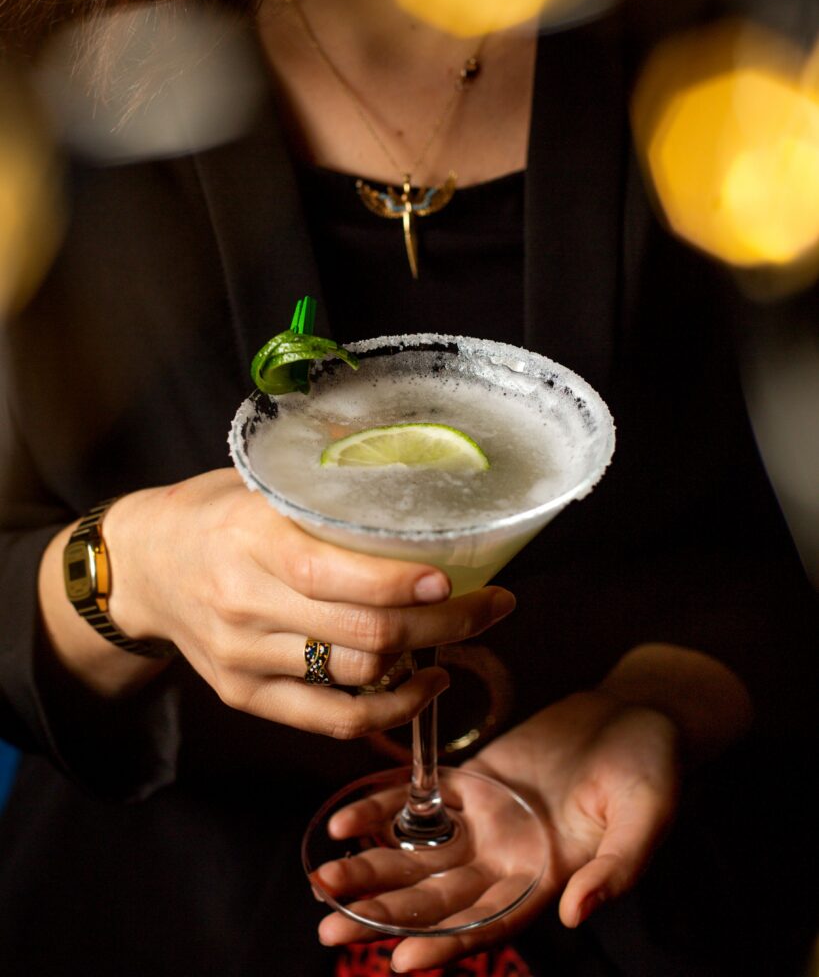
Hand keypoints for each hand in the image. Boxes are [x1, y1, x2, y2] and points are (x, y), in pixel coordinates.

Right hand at [103, 468, 514, 735]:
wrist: (143, 566)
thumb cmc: (216, 515)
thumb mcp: (261, 484)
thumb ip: (326, 488)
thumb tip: (418, 468)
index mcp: (249, 538)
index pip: (331, 572)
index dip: (399, 582)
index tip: (456, 576)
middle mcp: (244, 604)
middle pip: (361, 632)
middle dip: (445, 623)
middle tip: (493, 604)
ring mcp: (243, 657)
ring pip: (355, 676)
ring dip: (427, 661)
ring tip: (466, 635)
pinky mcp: (245, 695)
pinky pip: (330, 720)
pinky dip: (390, 710)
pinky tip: (426, 686)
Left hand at [316, 690, 680, 970]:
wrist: (635, 715)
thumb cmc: (652, 769)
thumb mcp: (647, 817)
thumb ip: (617, 868)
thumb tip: (576, 913)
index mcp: (549, 879)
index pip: (489, 923)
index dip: (447, 944)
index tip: (400, 961)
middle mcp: (508, 860)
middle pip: (438, 896)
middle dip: (384, 913)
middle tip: (330, 926)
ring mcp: (486, 821)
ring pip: (419, 854)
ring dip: (372, 867)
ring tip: (322, 881)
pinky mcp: (473, 780)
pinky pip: (422, 799)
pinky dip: (385, 809)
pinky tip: (346, 820)